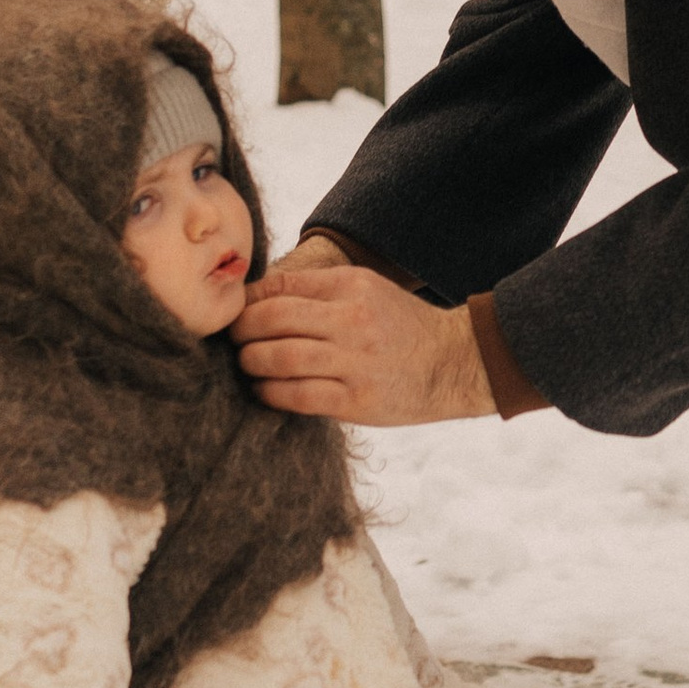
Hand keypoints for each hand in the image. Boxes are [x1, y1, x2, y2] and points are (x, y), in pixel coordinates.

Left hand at [232, 260, 491, 424]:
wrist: (454, 364)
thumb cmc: (402, 328)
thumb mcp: (367, 291)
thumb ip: (319, 291)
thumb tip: (257, 297)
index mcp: (353, 286)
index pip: (282, 286)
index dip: (248, 301)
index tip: (237, 312)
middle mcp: (354, 321)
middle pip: (274, 319)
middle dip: (242, 330)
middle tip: (234, 338)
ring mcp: (356, 362)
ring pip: (281, 358)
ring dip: (252, 362)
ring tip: (247, 364)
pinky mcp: (357, 401)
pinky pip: (298, 395)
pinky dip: (271, 392)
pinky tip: (264, 390)